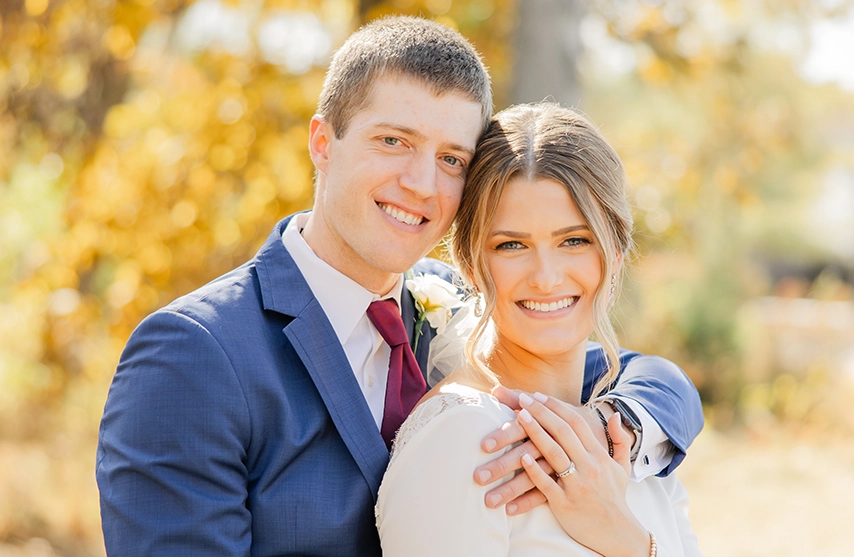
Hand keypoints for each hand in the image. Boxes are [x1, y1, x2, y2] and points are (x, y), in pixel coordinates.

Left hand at [516, 392, 647, 556]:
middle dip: (541, 412)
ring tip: (518, 416)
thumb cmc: (615, 497)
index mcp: (600, 456)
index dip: (556, 407)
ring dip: (535, 432)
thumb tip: (615, 415)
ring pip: (554, 453)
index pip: (576, 423)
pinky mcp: (566, 504)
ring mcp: (578, 485)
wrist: (618, 533)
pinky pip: (547, 484)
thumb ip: (620, 440)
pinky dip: (535, 470)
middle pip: (563, 432)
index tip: (537, 396)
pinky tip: (522, 457)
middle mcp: (589, 467)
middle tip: (522, 399)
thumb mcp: (622, 467)